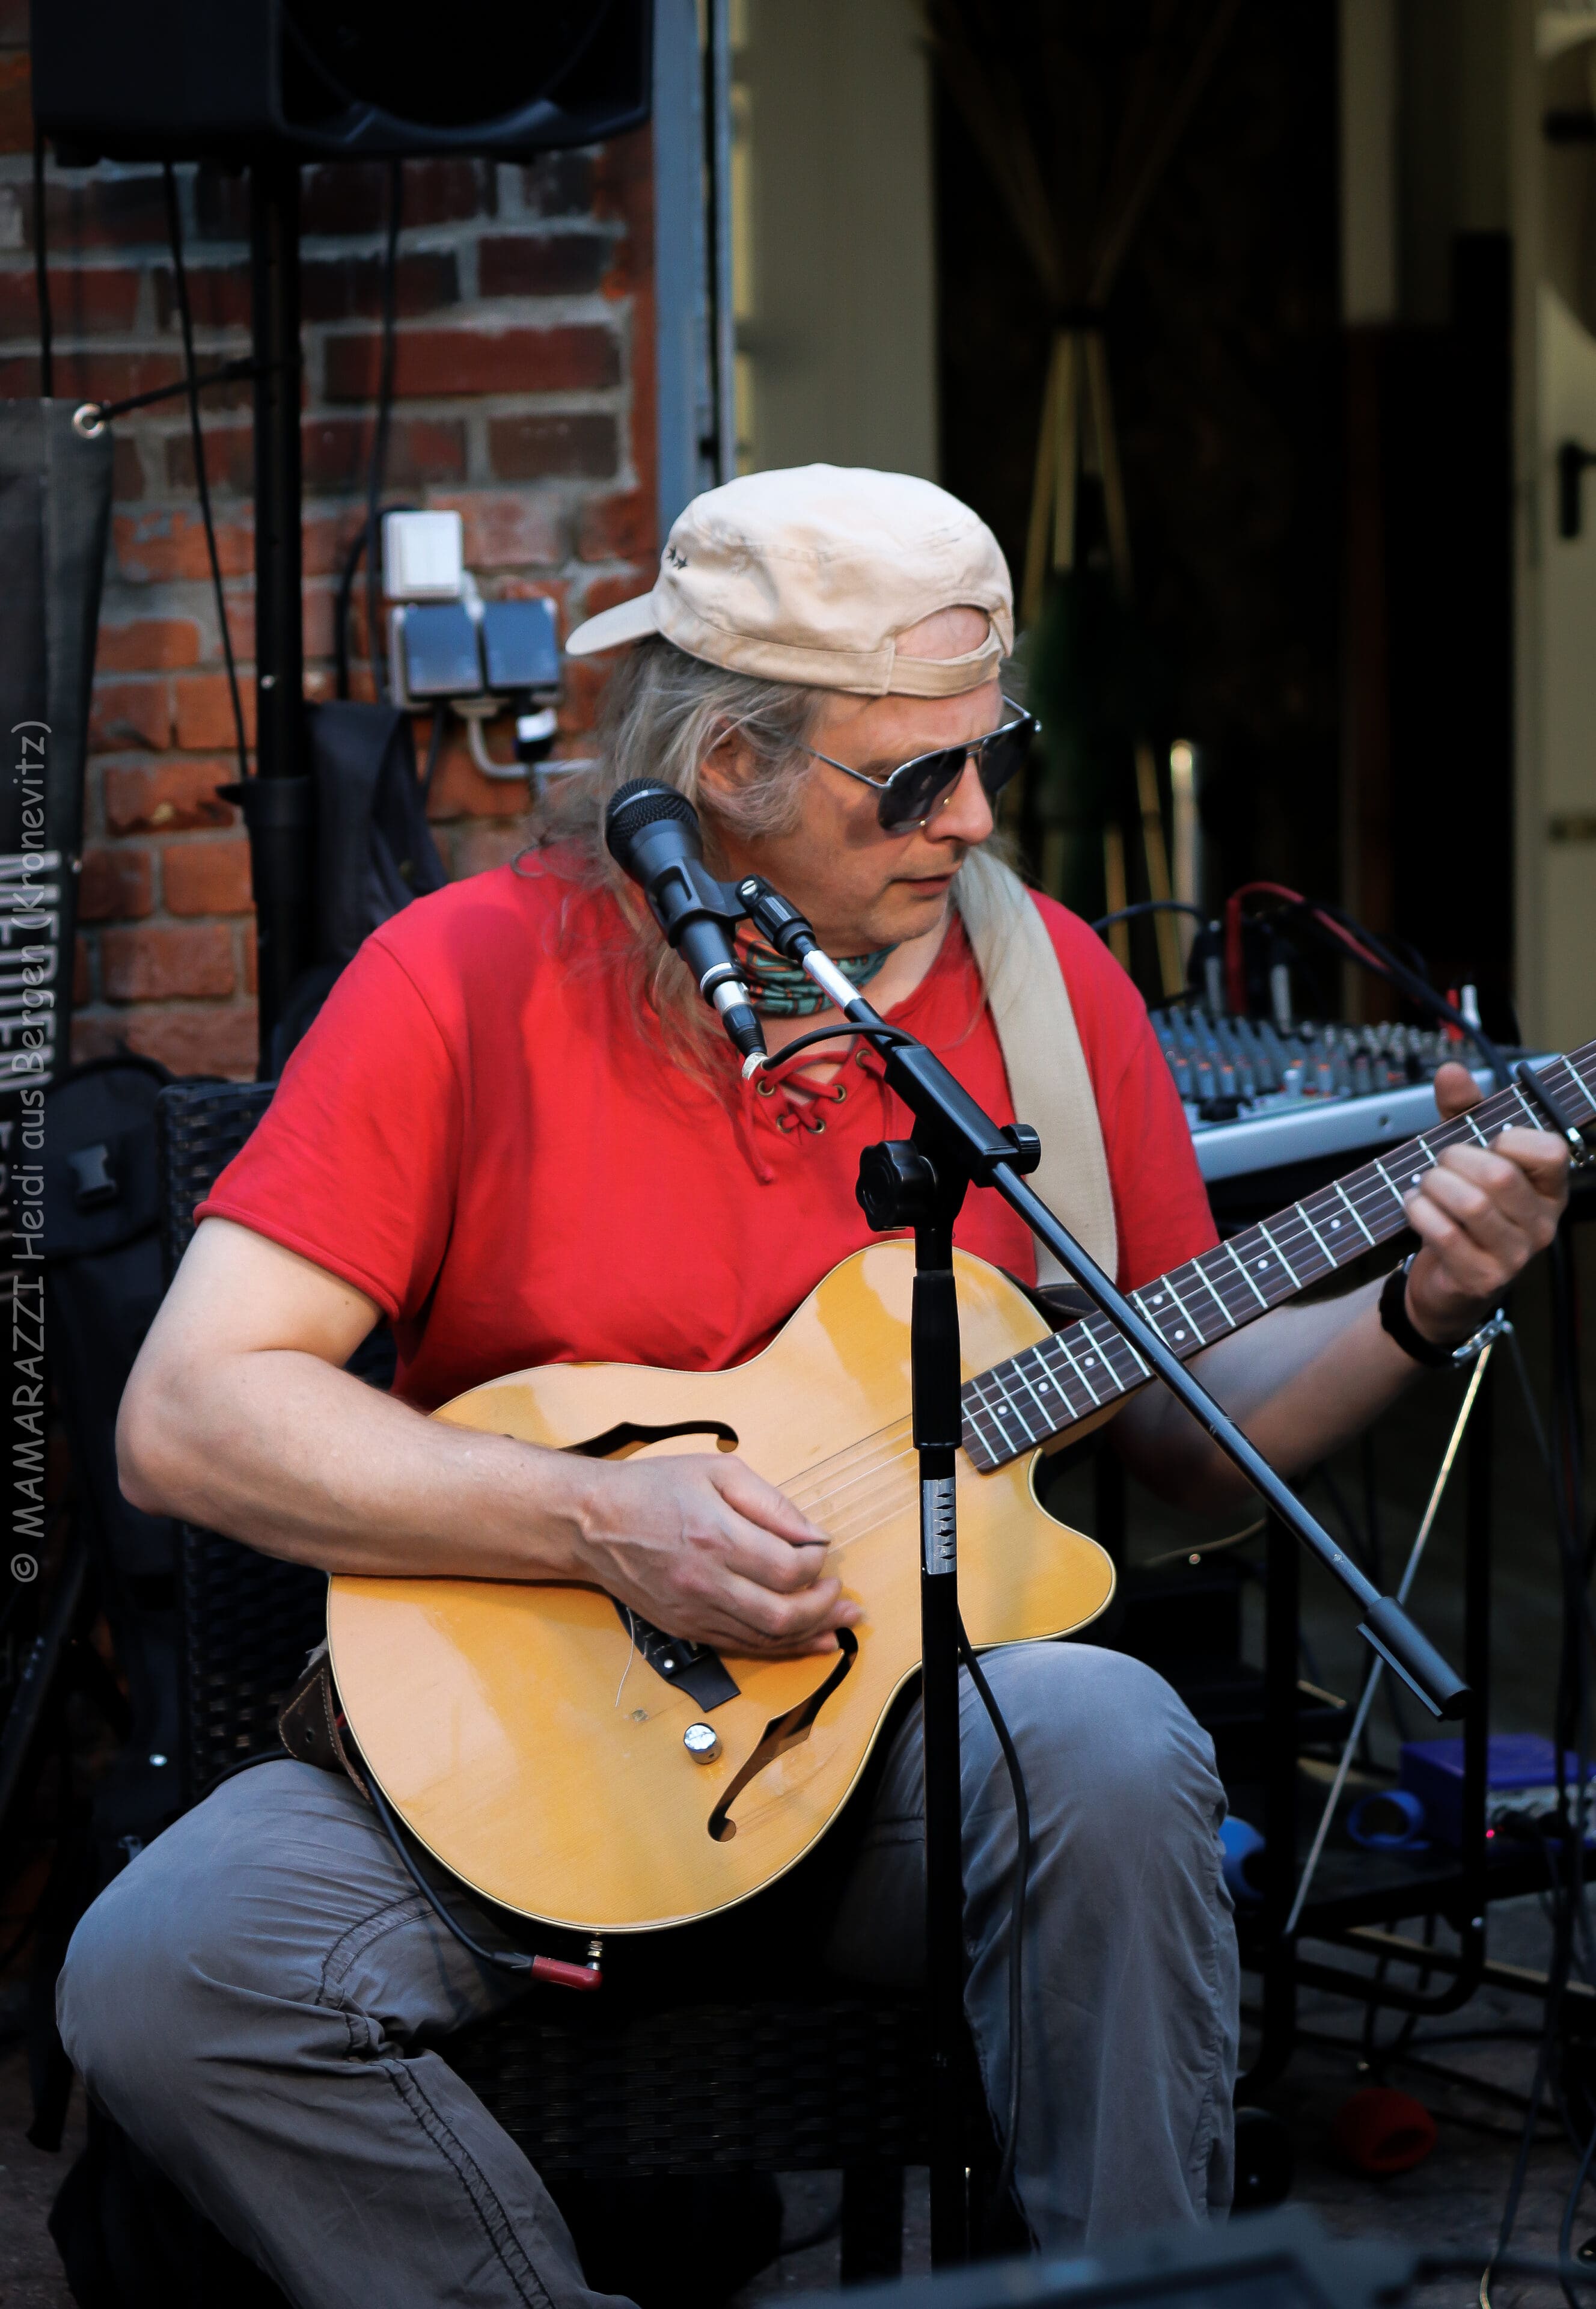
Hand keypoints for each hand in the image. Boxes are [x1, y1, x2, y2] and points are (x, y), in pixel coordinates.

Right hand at [568, 1452, 859, 1658]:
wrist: (591, 1523)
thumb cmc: (653, 1489)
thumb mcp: (718, 1472)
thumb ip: (772, 1504)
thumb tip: (814, 1535)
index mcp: (717, 1537)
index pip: (789, 1569)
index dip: (818, 1564)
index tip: (821, 1550)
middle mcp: (706, 1582)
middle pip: (784, 1615)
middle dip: (825, 1609)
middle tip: (842, 1596)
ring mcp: (693, 1611)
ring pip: (765, 1640)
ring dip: (810, 1635)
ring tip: (838, 1625)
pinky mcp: (685, 1628)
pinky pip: (741, 1647)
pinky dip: (778, 1648)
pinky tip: (806, 1643)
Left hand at [1402, 1061, 1568, 1343]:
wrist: (1447, 1284)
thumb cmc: (1462, 1211)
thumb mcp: (1467, 1155)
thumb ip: (1463, 1111)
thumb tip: (1451, 1071)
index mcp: (1550, 1190)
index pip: (1550, 1150)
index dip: (1508, 1138)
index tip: (1485, 1144)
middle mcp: (1542, 1224)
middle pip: (1499, 1175)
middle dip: (1454, 1160)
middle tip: (1438, 1165)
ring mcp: (1515, 1256)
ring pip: (1471, 1204)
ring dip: (1433, 1186)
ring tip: (1423, 1186)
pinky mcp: (1481, 1278)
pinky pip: (1445, 1233)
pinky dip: (1419, 1212)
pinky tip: (1414, 1206)